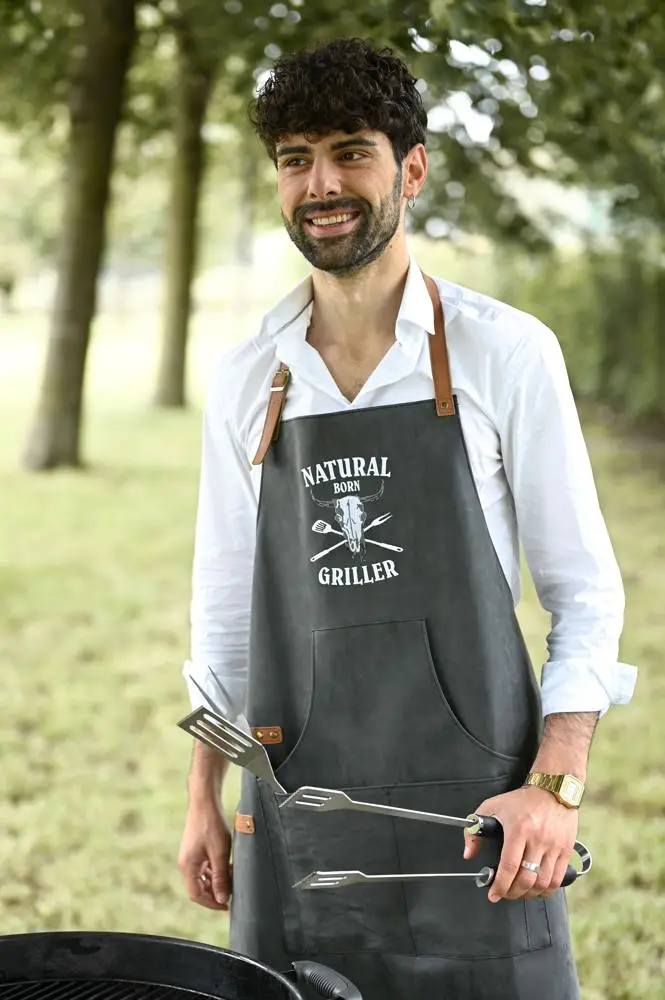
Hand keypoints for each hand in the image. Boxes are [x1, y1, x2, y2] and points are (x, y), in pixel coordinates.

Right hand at [178, 799, 232, 910]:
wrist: (205, 801)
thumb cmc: (211, 825)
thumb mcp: (220, 853)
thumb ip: (221, 877)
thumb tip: (222, 899)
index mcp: (188, 867)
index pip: (196, 895)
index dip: (212, 903)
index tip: (227, 905)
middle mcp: (186, 863)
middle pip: (198, 888)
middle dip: (215, 892)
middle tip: (232, 891)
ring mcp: (190, 856)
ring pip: (202, 877)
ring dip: (216, 880)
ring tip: (231, 876)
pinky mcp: (195, 849)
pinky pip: (204, 867)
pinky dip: (215, 870)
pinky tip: (227, 866)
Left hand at [464, 785, 578, 902]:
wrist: (553, 789)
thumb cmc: (521, 799)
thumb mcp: (492, 807)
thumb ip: (475, 830)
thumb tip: (469, 854)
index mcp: (518, 829)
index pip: (509, 866)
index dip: (500, 885)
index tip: (493, 894)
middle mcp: (538, 839)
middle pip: (526, 879)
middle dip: (512, 893)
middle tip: (505, 894)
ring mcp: (554, 846)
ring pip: (543, 883)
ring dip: (529, 894)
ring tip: (519, 892)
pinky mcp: (566, 850)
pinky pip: (558, 879)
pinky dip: (547, 890)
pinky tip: (537, 889)